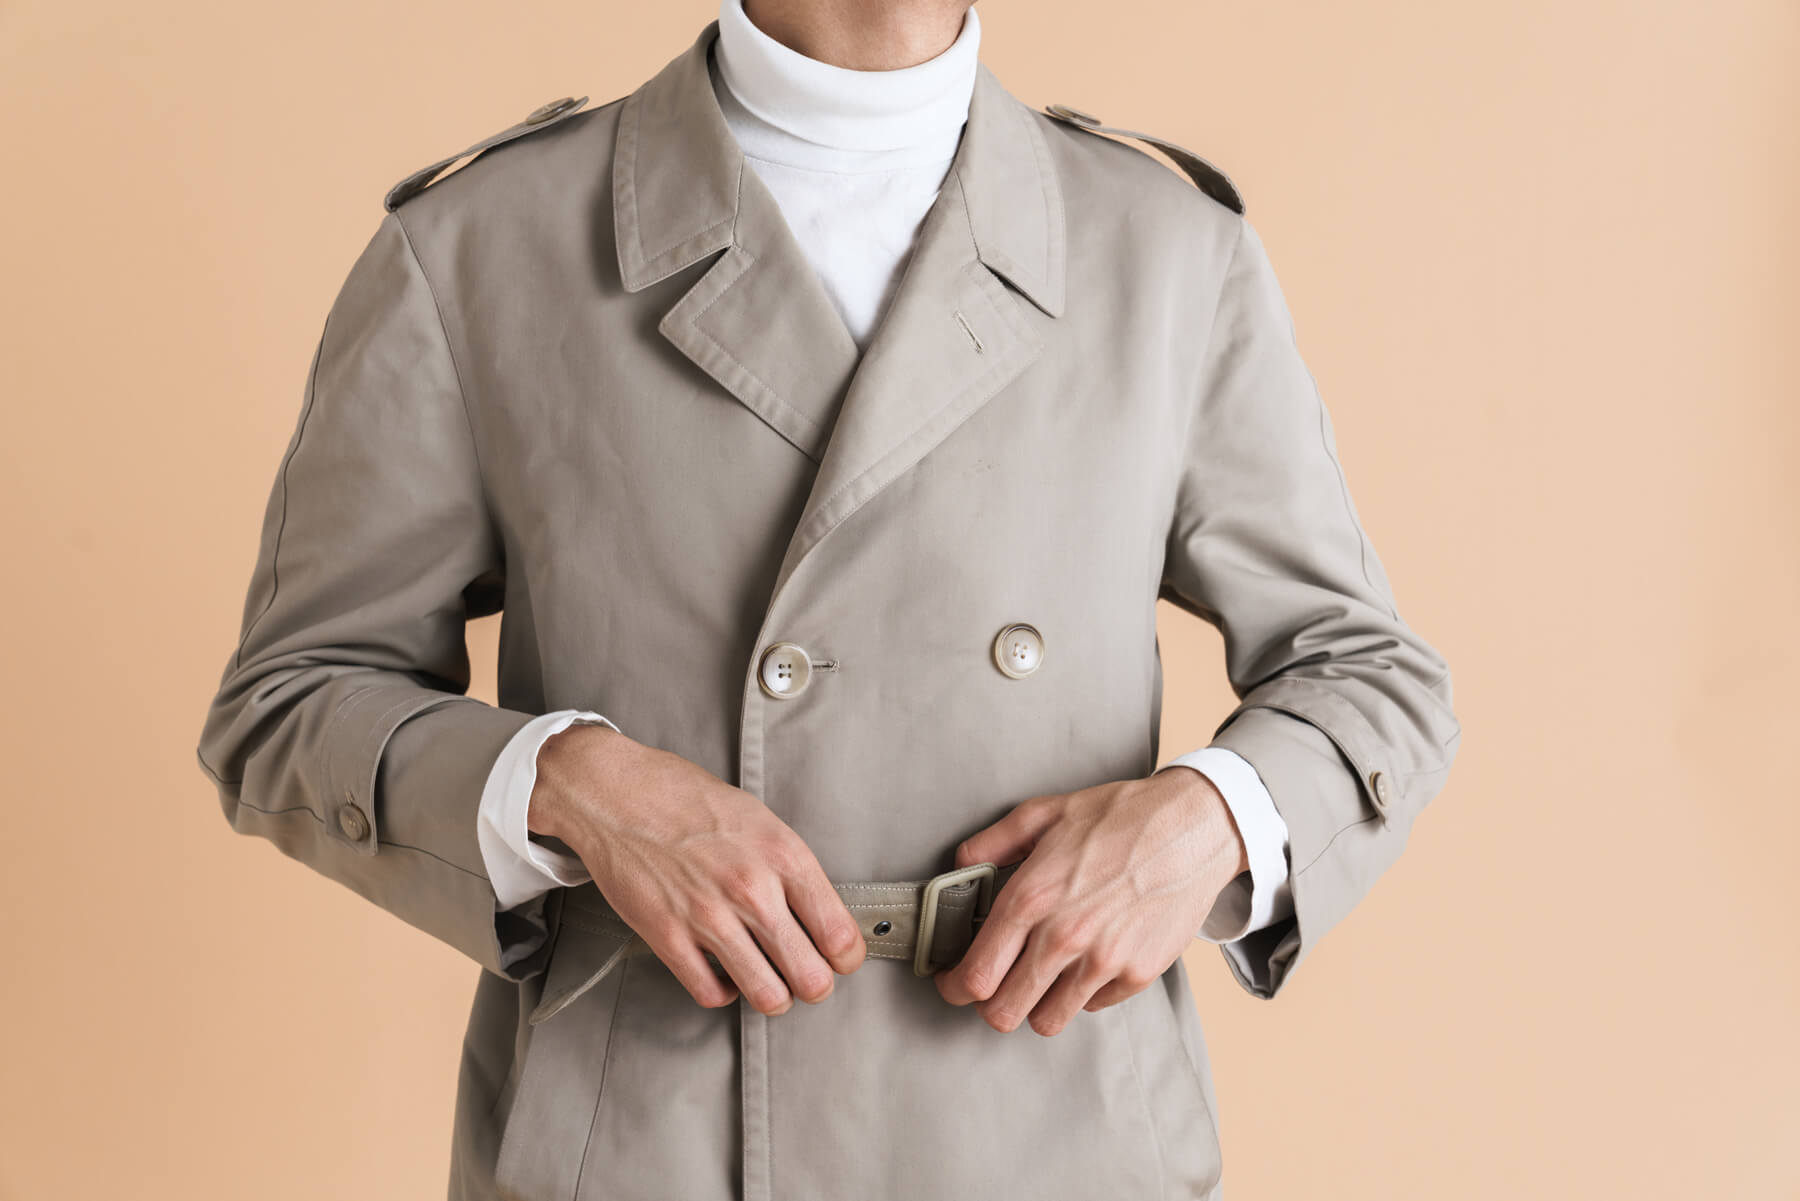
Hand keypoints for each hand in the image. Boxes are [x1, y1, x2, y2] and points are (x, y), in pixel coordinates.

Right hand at [528, 724, 866, 1014]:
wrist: (616, 793)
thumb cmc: (687, 800)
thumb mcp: (760, 820)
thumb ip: (790, 868)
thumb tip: (820, 914)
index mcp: (783, 856)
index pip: (839, 935)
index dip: (847, 958)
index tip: (840, 960)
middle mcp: (752, 890)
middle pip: (811, 977)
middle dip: (814, 985)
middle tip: (805, 977)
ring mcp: (709, 917)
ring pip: (768, 996)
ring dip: (774, 996)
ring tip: (768, 981)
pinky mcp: (668, 938)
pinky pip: (712, 994)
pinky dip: (725, 992)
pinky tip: (725, 974)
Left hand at [934, 767, 1247, 1035]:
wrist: (1193, 826)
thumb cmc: (1120, 816)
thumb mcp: (1044, 812)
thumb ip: (992, 842)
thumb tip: (961, 865)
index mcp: (1031, 899)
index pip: (976, 976)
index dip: (954, 987)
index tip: (953, 983)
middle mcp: (1063, 937)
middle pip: (1003, 1014)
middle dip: (989, 1005)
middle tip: (992, 988)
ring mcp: (1103, 962)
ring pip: (1047, 1021)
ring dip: (1035, 1005)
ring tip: (1038, 978)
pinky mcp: (1138, 974)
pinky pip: (1092, 1006)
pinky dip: (1081, 993)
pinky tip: (1084, 961)